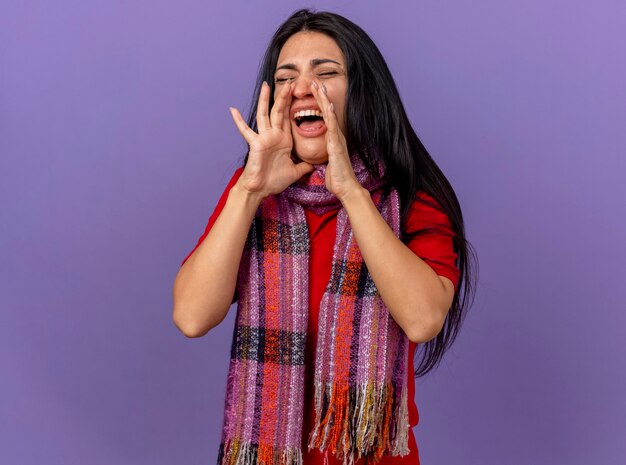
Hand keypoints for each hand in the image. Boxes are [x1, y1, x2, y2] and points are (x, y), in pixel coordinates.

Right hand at [229, 81, 313, 198]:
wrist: (260, 189)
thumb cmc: (274, 180)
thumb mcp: (294, 171)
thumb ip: (303, 166)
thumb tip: (314, 165)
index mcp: (284, 140)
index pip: (290, 119)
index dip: (294, 106)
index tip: (298, 93)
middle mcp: (274, 136)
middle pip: (279, 112)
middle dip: (284, 97)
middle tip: (289, 81)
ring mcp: (263, 138)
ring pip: (265, 114)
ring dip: (265, 100)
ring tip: (266, 85)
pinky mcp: (255, 143)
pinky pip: (246, 131)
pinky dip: (239, 121)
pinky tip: (233, 109)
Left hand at [310, 80, 361, 201]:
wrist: (346, 187)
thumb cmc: (337, 178)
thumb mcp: (328, 162)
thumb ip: (326, 154)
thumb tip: (322, 152)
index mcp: (332, 139)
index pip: (324, 117)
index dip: (318, 104)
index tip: (313, 92)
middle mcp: (336, 135)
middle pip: (327, 111)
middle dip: (320, 96)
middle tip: (315, 81)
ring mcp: (337, 138)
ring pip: (329, 114)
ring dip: (324, 99)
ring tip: (318, 85)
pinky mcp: (336, 144)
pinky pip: (332, 127)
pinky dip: (329, 115)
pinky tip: (327, 104)